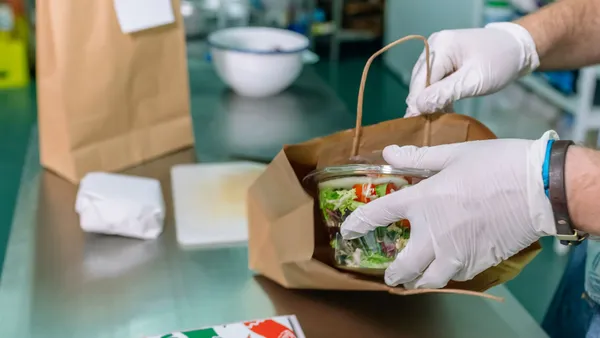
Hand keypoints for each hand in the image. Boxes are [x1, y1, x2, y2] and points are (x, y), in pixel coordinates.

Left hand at [340, 132, 556, 288]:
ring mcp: (456, 252)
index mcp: (422, 202)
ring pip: (429, 279)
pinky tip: (445, 269)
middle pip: (404, 265)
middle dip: (393, 273)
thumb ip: (417, 158)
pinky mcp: (478, 262)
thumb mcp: (452, 155)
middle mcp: (433, 233)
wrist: (540, 188)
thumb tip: (389, 152)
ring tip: (415, 278)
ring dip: (417, 280)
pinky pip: (454, 277)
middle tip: (389, 274)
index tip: (348, 232)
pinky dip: (445, 276)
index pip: (378, 215)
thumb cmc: (495, 165)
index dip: (358, 224)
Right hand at [405, 22, 539, 116]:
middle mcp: (434, 45)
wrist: (519, 48)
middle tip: (427, 126)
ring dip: (430, 100)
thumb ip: (445, 93)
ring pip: (425, 81)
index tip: (417, 125)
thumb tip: (418, 106)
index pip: (420, 80)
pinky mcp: (445, 58)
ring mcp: (438, 51)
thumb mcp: (474, 81)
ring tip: (436, 119)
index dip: (418, 103)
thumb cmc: (501, 62)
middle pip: (419, 80)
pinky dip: (438, 94)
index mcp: (440, 46)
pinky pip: (434, 79)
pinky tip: (444, 108)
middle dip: (423, 102)